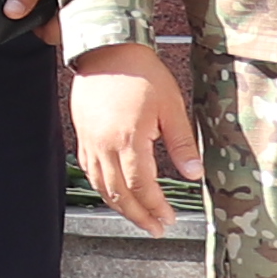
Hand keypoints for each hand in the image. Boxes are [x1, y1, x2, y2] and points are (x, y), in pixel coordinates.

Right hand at [70, 43, 200, 235]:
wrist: (107, 49)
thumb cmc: (140, 72)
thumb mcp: (171, 107)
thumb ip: (182, 144)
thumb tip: (193, 173)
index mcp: (128, 139)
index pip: (141, 186)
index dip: (155, 207)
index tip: (168, 219)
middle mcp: (104, 145)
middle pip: (118, 193)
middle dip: (138, 215)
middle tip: (154, 228)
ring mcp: (90, 141)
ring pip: (101, 185)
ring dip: (119, 206)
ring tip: (137, 217)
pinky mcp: (82, 135)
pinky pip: (89, 171)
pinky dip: (102, 188)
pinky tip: (113, 192)